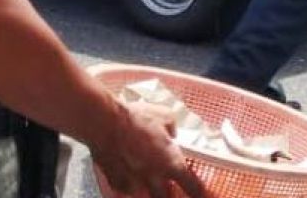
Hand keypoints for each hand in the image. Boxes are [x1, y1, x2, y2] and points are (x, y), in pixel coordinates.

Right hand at [90, 99, 208, 197]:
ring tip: (147, 178)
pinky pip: (127, 191)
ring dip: (149, 190)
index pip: (192, 187)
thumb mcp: (164, 116)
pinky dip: (130, 186)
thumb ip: (171, 130)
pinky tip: (129, 174)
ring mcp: (135, 185)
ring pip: (146, 196)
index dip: (200, 193)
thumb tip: (171, 134)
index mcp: (171, 164)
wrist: (104, 123)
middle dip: (170, 194)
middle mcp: (155, 179)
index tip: (202, 195)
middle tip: (170, 188)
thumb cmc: (135, 118)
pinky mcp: (117, 184)